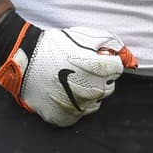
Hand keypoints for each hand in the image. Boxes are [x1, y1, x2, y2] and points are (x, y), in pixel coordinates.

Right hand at [0, 22, 137, 126]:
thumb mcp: (85, 35)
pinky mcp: (65, 118)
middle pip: (109, 87)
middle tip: (82, 69)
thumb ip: (110, 42)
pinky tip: (65, 93)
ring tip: (72, 81)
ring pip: (95, 102)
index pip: (118, 68)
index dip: (108, 61)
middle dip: (101, 78)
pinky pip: (79, 114)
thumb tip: (126, 53)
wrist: (25, 60)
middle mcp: (92, 90)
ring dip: (89, 93)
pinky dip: (75, 106)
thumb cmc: (56, 45)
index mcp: (100, 69)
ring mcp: (78, 106)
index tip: (96, 58)